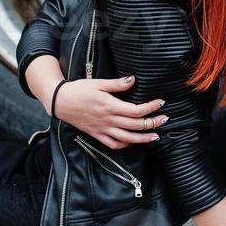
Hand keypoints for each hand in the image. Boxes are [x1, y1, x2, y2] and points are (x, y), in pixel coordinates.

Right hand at [53, 75, 167, 148]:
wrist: (60, 102)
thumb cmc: (78, 90)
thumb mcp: (98, 83)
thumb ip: (117, 84)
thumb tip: (133, 80)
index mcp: (110, 106)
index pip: (136, 110)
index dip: (151, 108)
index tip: (161, 103)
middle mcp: (108, 120)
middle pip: (136, 125)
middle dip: (153, 123)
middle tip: (165, 119)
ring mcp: (102, 129)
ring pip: (127, 139)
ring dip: (143, 138)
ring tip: (155, 136)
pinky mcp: (96, 134)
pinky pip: (113, 144)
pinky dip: (124, 145)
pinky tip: (131, 141)